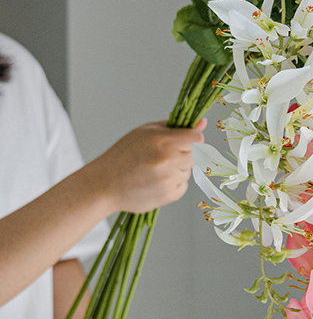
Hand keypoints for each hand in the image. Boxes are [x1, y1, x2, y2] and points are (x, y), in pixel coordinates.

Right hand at [87, 119, 206, 214]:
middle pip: (196, 154)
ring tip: (155, 168)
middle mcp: (169, 161)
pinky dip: (174, 182)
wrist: (104, 184)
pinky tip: (156, 180)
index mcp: (164, 142)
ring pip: (189, 170)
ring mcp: (170, 180)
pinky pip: (183, 185)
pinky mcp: (169, 195)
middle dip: (185, 152)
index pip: (198, 138)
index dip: (192, 138)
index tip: (183, 139)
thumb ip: (176, 126)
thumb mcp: (146, 132)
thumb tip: (202, 123)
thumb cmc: (124, 154)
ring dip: (178, 168)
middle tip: (165, 154)